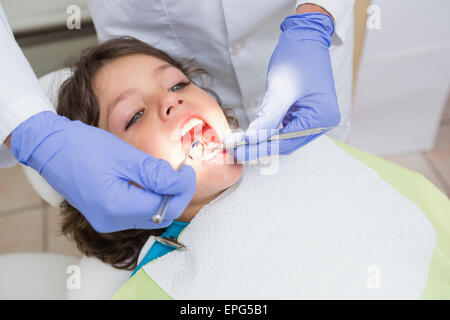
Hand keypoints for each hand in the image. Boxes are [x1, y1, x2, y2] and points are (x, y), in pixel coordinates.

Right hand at [11, 111, 195, 232]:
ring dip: (163, 197)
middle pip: (159, 216)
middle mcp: (112, 221)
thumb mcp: (125, 156)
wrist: (50, 148)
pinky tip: (149, 181)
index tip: (188, 171)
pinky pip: (136, 212)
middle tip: (181, 173)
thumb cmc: (83, 147)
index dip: (182, 190)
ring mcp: (107, 221)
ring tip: (166, 174)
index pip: (164, 207)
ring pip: (149, 215)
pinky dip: (148, 198)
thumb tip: (181, 182)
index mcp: (116, 207)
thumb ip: (155, 173)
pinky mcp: (105, 215)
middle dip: (175, 196)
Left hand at [224, 13, 340, 160]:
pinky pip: (285, 125)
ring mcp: (314, 116)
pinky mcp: (305, 111)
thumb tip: (252, 139)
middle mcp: (322, 121)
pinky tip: (256, 128)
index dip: (261, 148)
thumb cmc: (298, 57)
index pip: (287, 142)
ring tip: (243, 140)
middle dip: (262, 145)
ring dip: (264, 137)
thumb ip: (268, 118)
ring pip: (284, 136)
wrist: (305, 37)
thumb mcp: (281, 90)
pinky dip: (270, 127)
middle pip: (287, 142)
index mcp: (322, 117)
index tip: (240, 152)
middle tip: (237, 149)